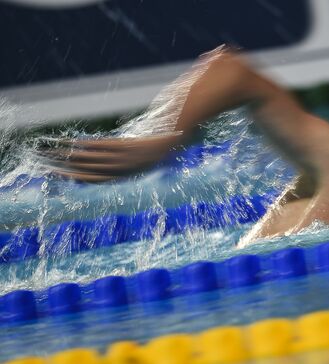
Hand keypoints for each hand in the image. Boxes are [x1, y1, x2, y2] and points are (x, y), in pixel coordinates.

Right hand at [36, 132, 183, 182]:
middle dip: (72, 172)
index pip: (103, 179)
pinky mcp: (133, 145)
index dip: (83, 179)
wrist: (183, 125)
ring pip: (98, 160)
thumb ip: (133, 153)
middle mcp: (131, 168)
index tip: (65, 177)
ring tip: (55, 156)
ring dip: (75, 158)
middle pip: (96, 172)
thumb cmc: (167, 136)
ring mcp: (131, 156)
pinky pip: (107, 146)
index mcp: (134, 172)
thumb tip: (120, 151)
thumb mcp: (150, 150)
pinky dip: (90, 146)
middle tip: (50, 171)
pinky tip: (76, 143)